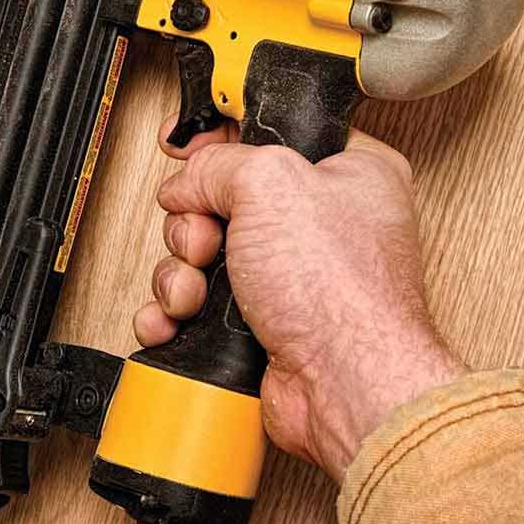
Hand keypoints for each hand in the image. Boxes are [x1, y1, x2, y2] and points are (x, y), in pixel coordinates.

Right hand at [133, 117, 466, 482]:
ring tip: (198, 290)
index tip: (188, 149)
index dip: (221, 139)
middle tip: (207, 240)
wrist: (346, 388)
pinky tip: (179, 318)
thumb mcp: (271, 185)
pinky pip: (200, 305)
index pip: (269, 135)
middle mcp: (320, 223)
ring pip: (204, 254)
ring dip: (183, 273)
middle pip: (223, 198)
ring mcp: (290, 277)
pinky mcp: (264, 322)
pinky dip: (178, 313)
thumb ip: (219, 164)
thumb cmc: (342, 292)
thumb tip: (189, 182)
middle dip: (196, 222)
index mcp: (345, 173)